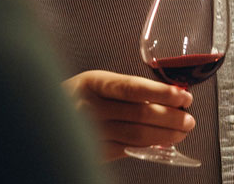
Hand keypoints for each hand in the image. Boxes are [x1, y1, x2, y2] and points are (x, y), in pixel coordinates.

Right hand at [63, 70, 195, 160]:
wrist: (45, 115)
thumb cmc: (80, 98)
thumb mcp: (98, 84)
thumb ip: (128, 90)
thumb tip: (170, 97)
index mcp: (93, 82)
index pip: (133, 87)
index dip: (162, 93)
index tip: (183, 96)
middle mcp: (89, 106)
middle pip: (140, 113)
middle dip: (171, 117)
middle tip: (188, 119)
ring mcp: (90, 131)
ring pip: (137, 135)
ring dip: (165, 135)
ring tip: (181, 132)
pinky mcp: (93, 150)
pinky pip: (128, 149)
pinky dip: (148, 147)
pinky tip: (161, 143)